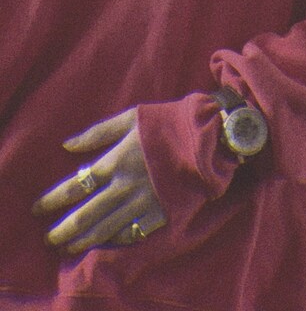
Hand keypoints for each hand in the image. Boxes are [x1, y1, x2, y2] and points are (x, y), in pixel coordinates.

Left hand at [32, 108, 166, 254]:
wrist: (208, 137)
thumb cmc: (169, 122)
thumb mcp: (132, 117)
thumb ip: (99, 132)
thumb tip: (68, 145)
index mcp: (117, 160)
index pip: (76, 185)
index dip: (54, 198)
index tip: (39, 207)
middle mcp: (126, 186)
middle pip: (87, 213)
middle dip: (65, 227)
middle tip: (49, 237)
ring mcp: (144, 202)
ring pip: (107, 227)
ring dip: (85, 239)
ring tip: (70, 246)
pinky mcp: (163, 212)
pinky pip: (135, 232)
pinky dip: (118, 239)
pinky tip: (107, 242)